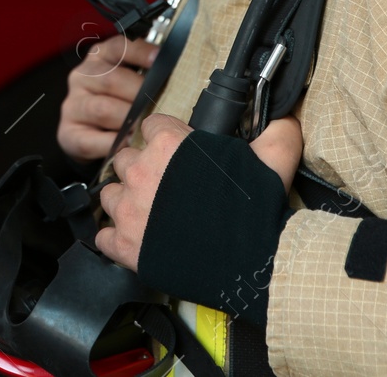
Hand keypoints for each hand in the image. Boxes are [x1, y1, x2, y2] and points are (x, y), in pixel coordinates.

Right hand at [57, 34, 157, 161]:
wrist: (92, 135)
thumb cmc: (120, 104)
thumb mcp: (130, 83)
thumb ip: (147, 76)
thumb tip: (179, 78)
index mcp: (100, 57)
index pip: (118, 47)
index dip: (139, 52)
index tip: (159, 59)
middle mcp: (82, 77)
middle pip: (111, 79)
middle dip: (139, 94)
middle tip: (159, 105)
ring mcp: (73, 105)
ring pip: (102, 109)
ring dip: (128, 120)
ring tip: (146, 128)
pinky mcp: (69, 132)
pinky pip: (92, 139)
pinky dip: (113, 143)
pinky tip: (127, 145)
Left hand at [95, 115, 302, 270]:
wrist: (252, 265)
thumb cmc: (255, 214)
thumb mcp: (272, 162)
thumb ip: (275, 135)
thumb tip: (283, 120)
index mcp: (169, 145)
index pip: (152, 126)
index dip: (164, 139)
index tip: (173, 152)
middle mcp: (142, 172)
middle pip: (125, 159)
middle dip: (141, 170)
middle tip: (163, 186)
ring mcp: (129, 210)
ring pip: (111, 194)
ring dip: (126, 201)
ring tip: (148, 212)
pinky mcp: (125, 245)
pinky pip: (104, 236)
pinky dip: (116, 238)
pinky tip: (135, 239)